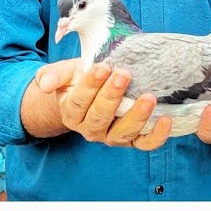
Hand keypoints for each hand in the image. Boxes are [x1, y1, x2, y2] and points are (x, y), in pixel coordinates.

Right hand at [37, 60, 173, 149]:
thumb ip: (52, 75)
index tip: (102, 67)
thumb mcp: (63, 73)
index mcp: (71, 112)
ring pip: (123, 132)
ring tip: (148, 98)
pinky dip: (156, 136)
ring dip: (136, 116)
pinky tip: (165, 120)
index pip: (79, 100)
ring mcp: (111, 136)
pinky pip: (143, 143)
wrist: (89, 93)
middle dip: (112, 95)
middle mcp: (90, 129)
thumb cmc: (77, 79)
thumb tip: (44, 83)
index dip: (90, 85)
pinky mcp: (131, 140)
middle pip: (100, 116)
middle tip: (124, 74)